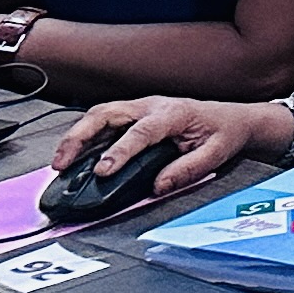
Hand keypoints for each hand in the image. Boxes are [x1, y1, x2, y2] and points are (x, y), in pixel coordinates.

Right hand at [55, 95, 289, 196]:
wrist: (234, 118)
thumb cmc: (225, 133)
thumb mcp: (216, 153)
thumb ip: (187, 170)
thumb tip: (158, 187)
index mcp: (174, 113)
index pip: (140, 132)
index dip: (119, 151)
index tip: (103, 171)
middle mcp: (152, 106)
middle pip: (107, 114)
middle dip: (80, 137)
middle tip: (62, 163)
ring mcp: (140, 108)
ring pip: (99, 115)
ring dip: (75, 136)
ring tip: (59, 162)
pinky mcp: (133, 115)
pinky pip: (103, 122)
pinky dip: (84, 137)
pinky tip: (72, 156)